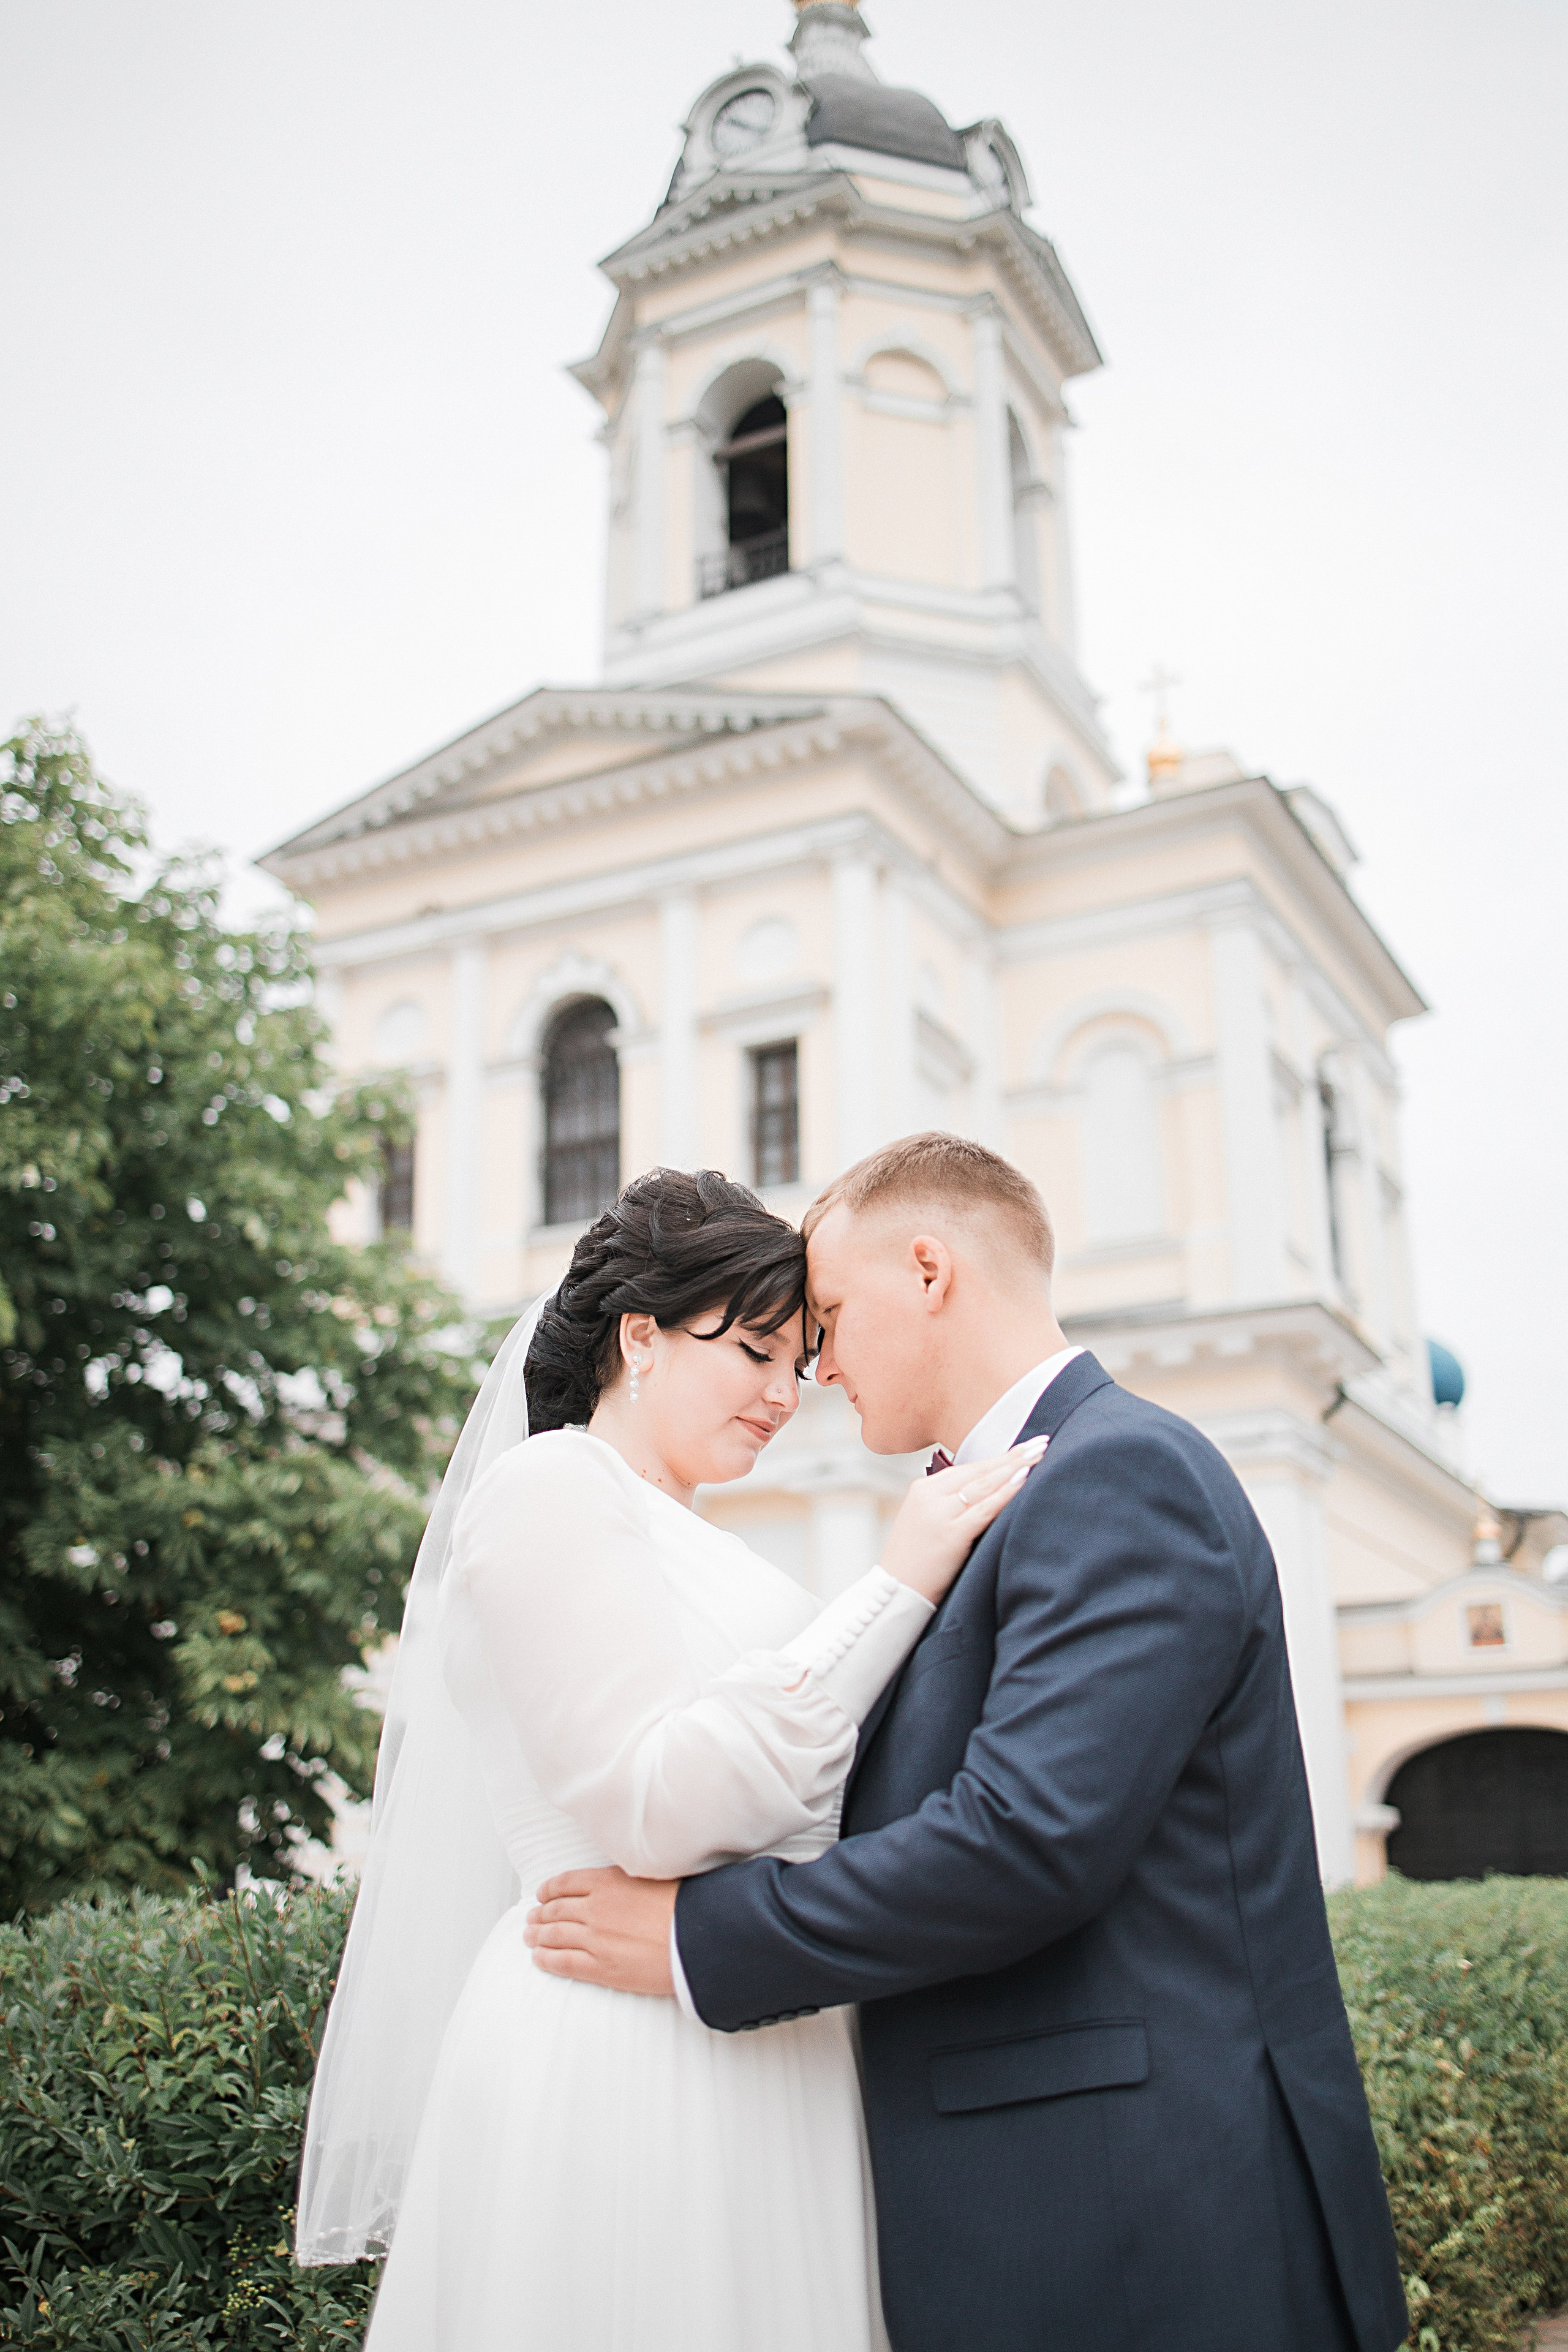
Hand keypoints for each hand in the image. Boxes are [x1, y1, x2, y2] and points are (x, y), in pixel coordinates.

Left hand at [524, 1866, 678, 1995]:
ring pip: (554, 1936)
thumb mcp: (652, 1876)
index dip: (549, 1890)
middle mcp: (595, 1908)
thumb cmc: (684, 1905)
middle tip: (531, 1918)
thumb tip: (616, 1883)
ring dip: (538, 1936)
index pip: (566, 1883)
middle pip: (556, 1910)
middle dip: (540, 1914)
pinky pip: (564, 1963)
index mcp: (607, 1882)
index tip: (542, 1895)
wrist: (698, 1937)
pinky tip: (539, 1958)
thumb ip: (626, 1880)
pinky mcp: (601, 1967)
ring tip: (529, 1936)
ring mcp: (595, 1939)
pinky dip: (547, 1959)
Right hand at [880, 1439, 1047, 1605]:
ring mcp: (940, 1513)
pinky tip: (1023, 1479)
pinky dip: (1006, 1492)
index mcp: (923, 1488)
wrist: (893, 1592)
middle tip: (1040, 1443)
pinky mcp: (951, 1533)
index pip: (968, 1468)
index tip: (1023, 1448)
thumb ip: (948, 1504)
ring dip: (1014, 1467)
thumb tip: (986, 1493)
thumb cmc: (914, 1563)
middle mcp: (930, 1495)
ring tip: (1038, 1454)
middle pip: (979, 1470)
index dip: (998, 1457)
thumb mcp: (925, 1522)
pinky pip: (985, 1508)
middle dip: (1012, 1456)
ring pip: (984, 1484)